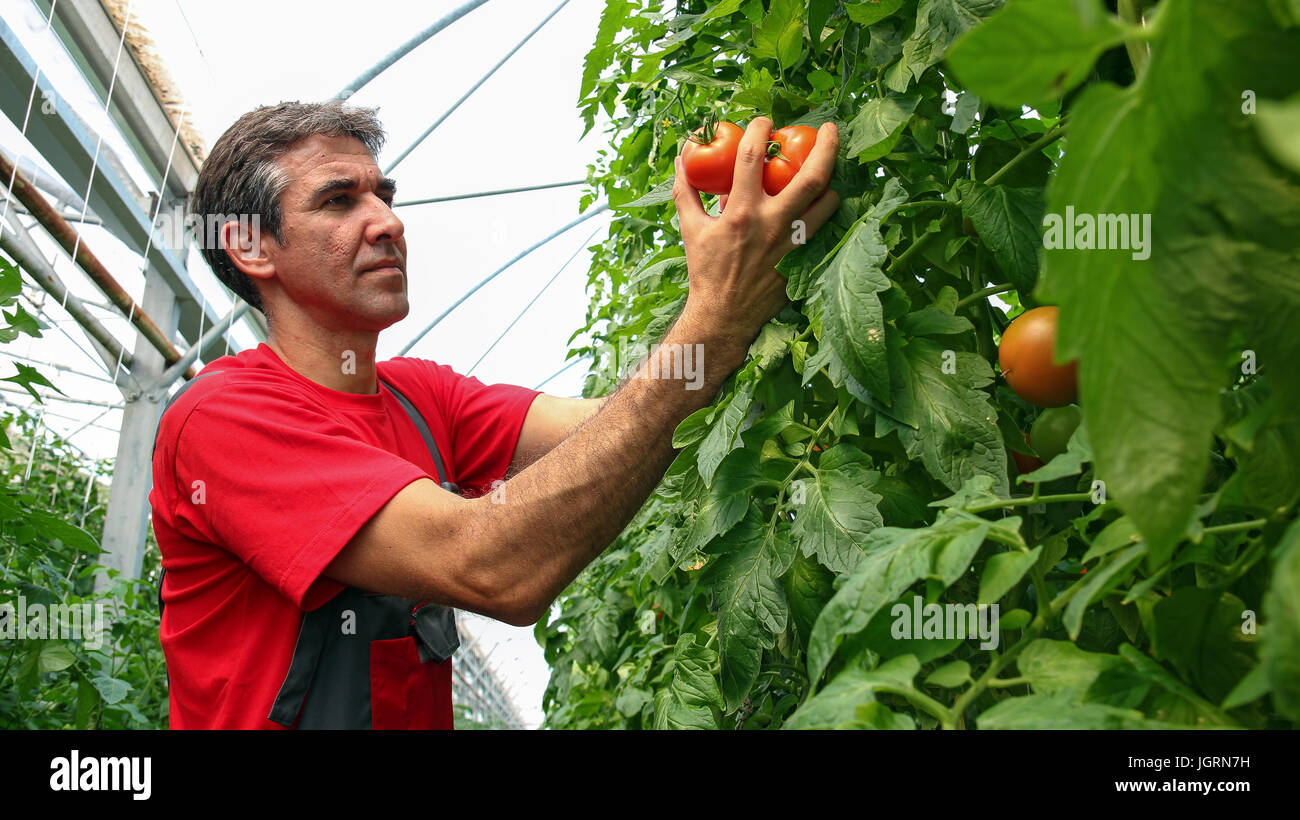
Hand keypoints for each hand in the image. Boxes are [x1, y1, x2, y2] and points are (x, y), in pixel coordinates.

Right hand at [672, 117, 839, 343]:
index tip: (765, 121)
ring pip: (827, 204)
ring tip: (827, 171)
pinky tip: (824, 203)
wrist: (724, 315)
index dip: (760, 131)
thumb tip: (682, 158)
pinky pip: (823, 229)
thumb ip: (686, 191)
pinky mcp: (803, 261)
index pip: (753, 158)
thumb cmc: (705, 271)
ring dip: (830, 182)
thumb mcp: (691, 228)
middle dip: (825, 146)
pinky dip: (826, 212)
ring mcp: (793, 244)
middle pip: (810, 176)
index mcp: (741, 212)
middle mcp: (772, 225)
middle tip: (829, 127)